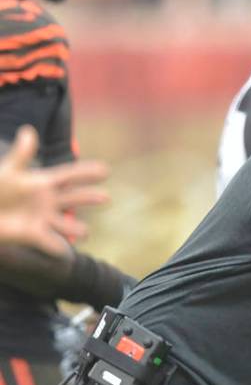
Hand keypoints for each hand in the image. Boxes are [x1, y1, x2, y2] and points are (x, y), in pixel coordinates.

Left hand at [0, 125, 108, 254]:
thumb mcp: (8, 170)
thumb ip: (21, 154)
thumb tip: (29, 131)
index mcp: (44, 183)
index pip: (69, 175)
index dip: (86, 173)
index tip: (105, 170)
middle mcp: (49, 201)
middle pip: (74, 198)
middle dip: (89, 198)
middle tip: (106, 197)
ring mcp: (44, 219)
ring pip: (66, 224)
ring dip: (76, 229)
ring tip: (85, 232)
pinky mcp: (35, 236)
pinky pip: (50, 243)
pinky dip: (58, 248)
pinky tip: (65, 253)